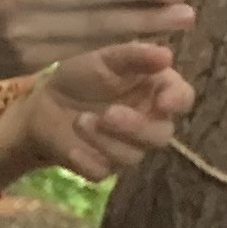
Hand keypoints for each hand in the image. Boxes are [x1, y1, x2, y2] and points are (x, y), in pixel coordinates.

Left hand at [0, 40, 193, 189]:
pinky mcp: (102, 167)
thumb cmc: (83, 75)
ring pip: (132, 156)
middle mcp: (149, 122)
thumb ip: (135, 56)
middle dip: (136, 127)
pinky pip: (103, 172)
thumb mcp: (106, 58)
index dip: (176, 101)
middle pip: (161, 136)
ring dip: (105, 140)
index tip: (164, 101)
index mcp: (157, 91)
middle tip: (108, 113)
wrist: (44, 103)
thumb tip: (166, 56)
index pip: (182, 99)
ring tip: (80, 120)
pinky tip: (73, 149)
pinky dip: (87, 161)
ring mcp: (127, 148)